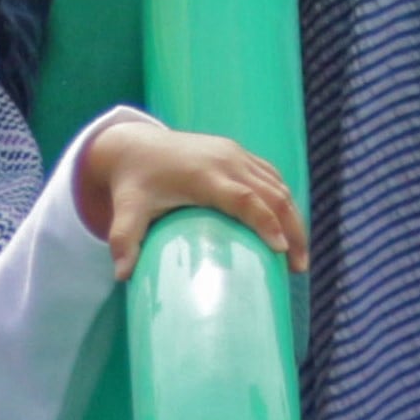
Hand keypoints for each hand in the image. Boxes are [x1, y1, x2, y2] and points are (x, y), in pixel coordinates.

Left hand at [74, 114, 306, 278]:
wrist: (133, 143)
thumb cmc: (132, 182)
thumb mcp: (126, 210)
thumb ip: (125, 240)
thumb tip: (121, 277)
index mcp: (203, 175)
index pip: (244, 198)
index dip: (266, 222)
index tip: (282, 251)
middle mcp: (225, 160)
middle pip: (273, 194)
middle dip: (292, 230)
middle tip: (299, 268)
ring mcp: (235, 153)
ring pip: (278, 185)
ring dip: (294, 218)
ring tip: (298, 256)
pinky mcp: (238, 152)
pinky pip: (271, 176)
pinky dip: (284, 200)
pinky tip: (288, 227)